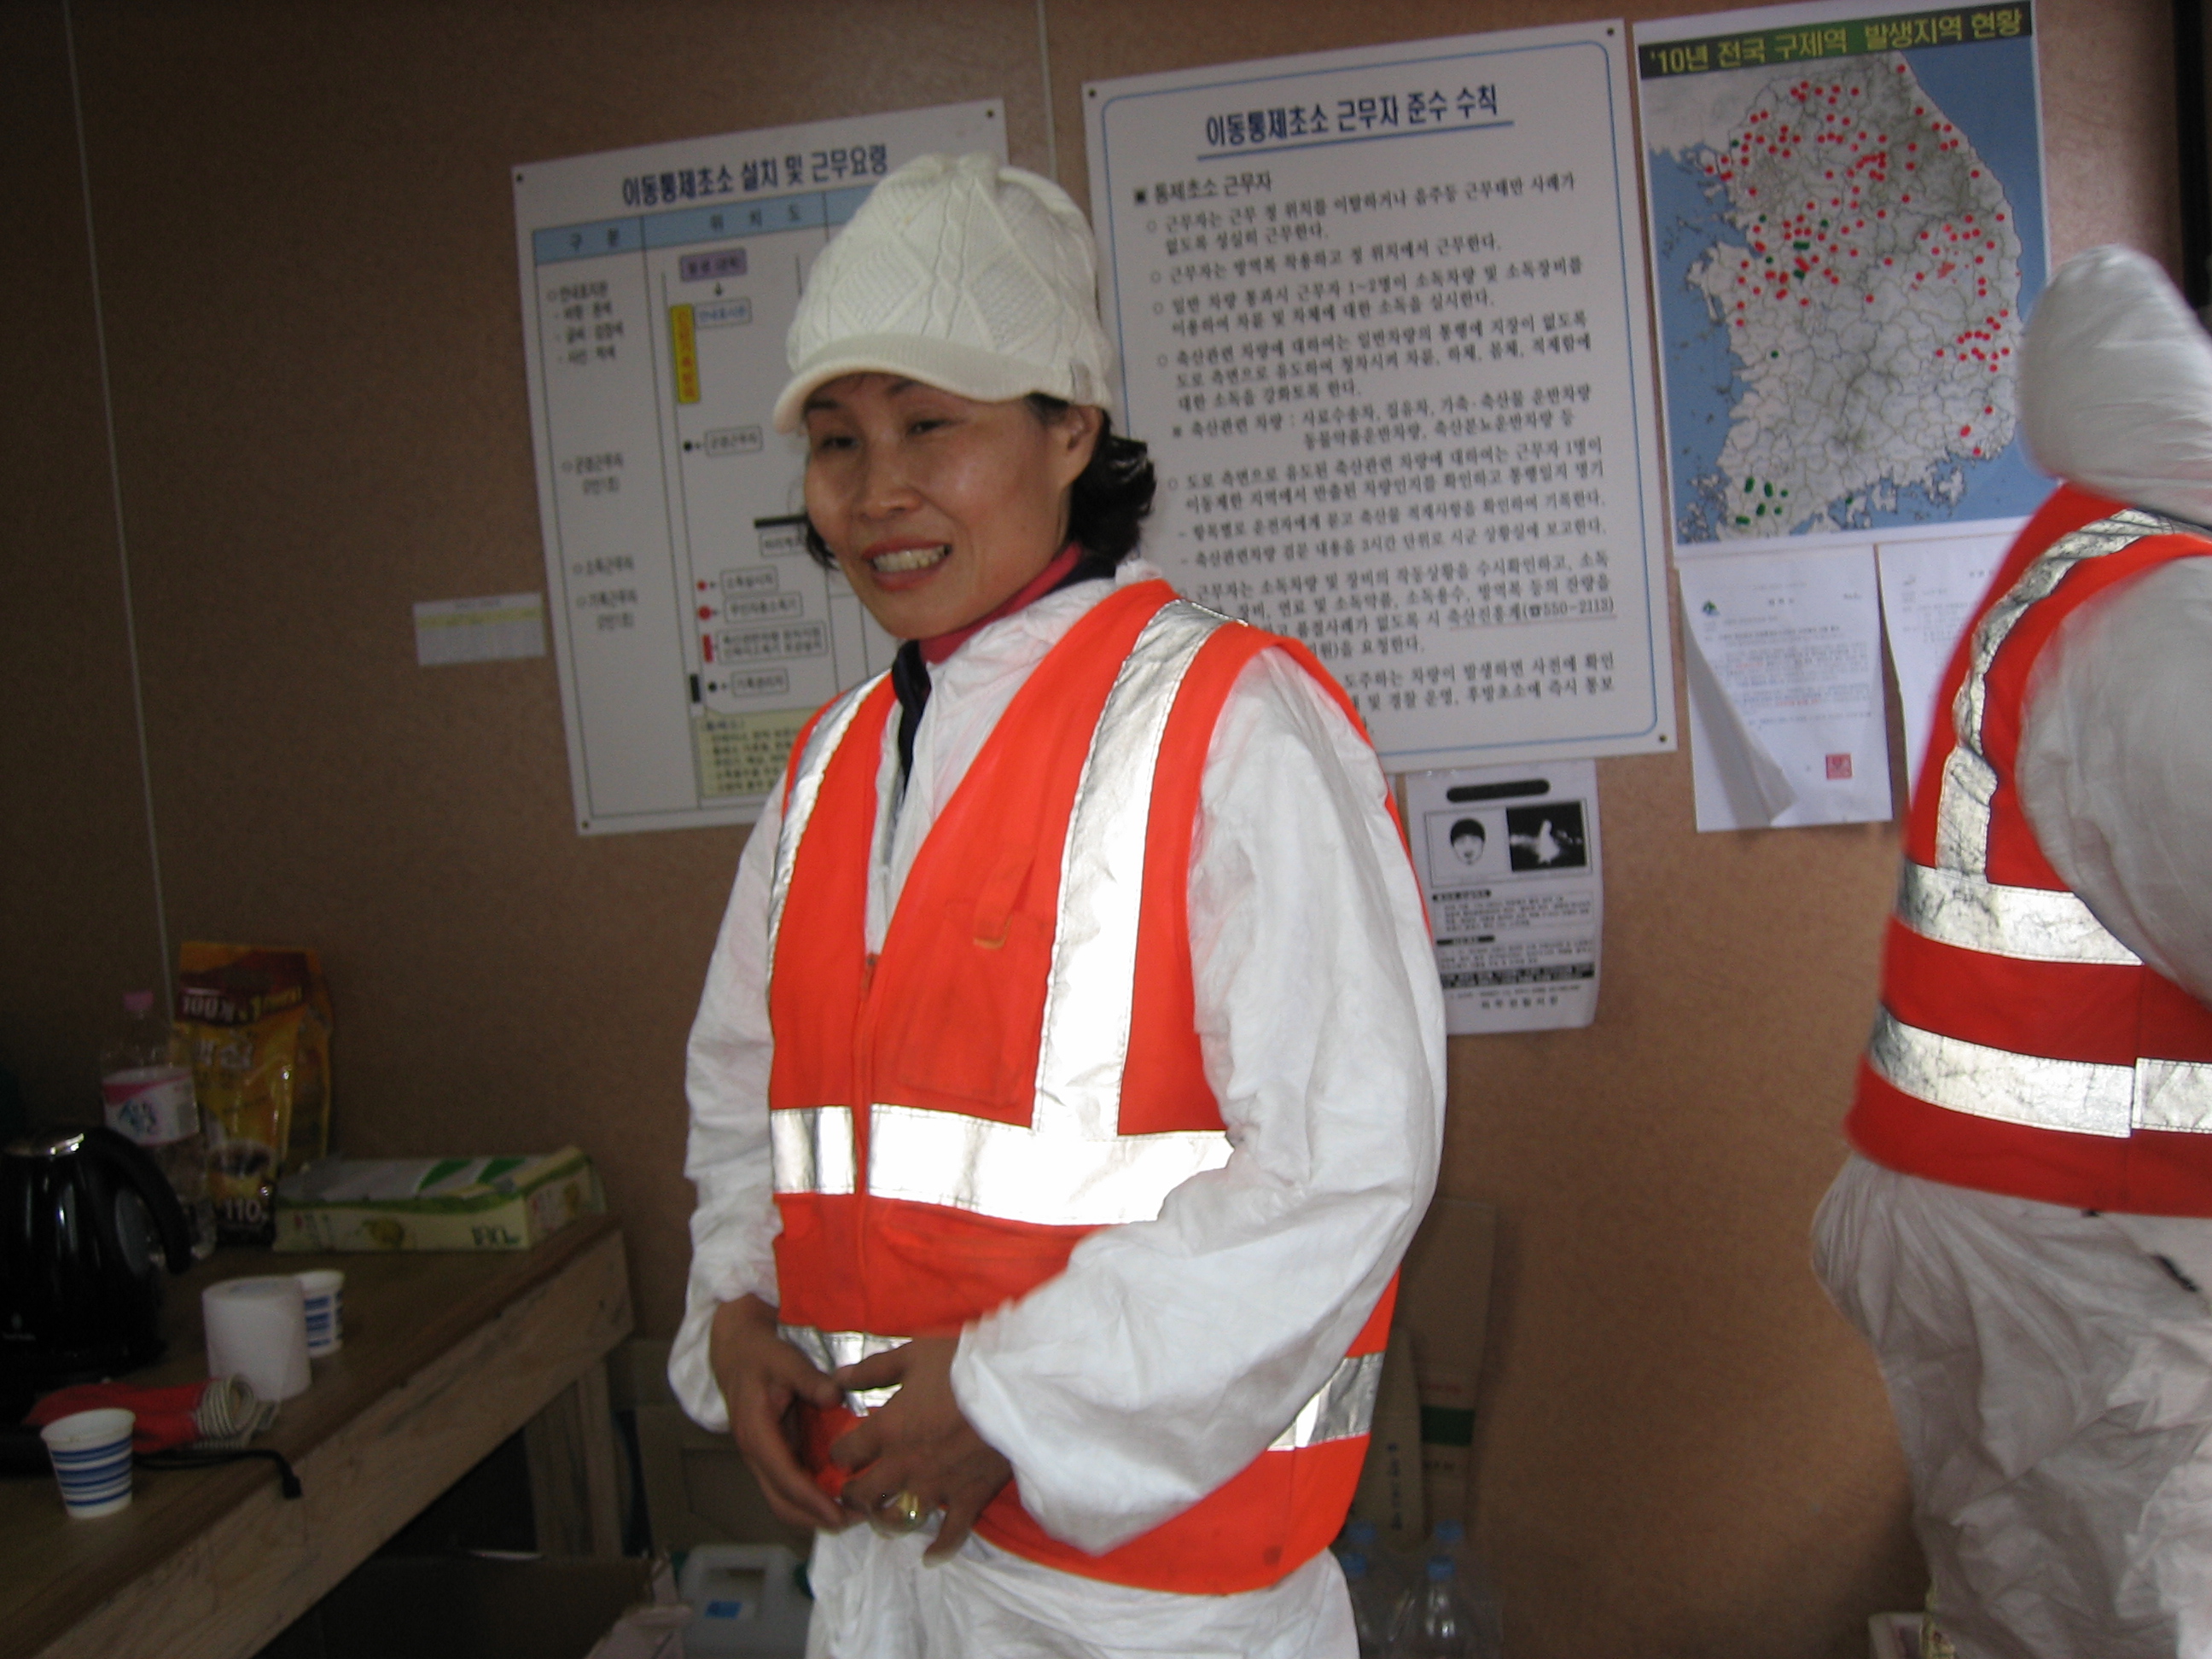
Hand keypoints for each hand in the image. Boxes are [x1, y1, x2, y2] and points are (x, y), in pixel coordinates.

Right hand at [707, 1295, 849, 1531]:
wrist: (736, 1352)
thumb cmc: (762, 1356)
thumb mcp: (787, 1360)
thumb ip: (811, 1380)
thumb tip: (835, 1397)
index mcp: (757, 1433)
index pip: (785, 1478)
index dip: (812, 1500)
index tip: (838, 1514)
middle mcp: (756, 1453)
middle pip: (781, 1502)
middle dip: (814, 1517)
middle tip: (853, 1520)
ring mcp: (761, 1457)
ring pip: (782, 1499)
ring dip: (812, 1512)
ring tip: (850, 1514)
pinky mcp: (771, 1454)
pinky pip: (788, 1485)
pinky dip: (809, 1498)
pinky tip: (837, 1495)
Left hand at [828, 1337, 1013, 1561]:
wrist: (1015, 1387)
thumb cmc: (961, 1366)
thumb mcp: (912, 1356)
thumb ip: (872, 1370)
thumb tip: (837, 1379)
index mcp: (887, 1430)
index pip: (845, 1453)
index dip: (840, 1453)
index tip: (847, 1450)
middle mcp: (903, 1466)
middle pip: (863, 1495)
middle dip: (853, 1494)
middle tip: (855, 1489)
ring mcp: (935, 1488)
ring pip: (896, 1520)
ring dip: (885, 1519)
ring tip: (884, 1513)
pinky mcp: (966, 1499)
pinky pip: (950, 1534)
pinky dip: (939, 1547)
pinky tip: (930, 1555)